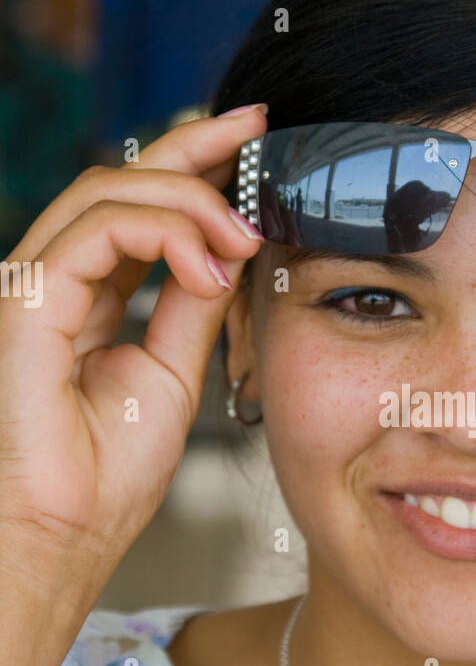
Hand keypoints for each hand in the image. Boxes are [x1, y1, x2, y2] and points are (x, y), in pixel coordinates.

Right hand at [0, 106, 266, 571]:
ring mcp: (33, 285)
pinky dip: (162, 232)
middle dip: (195, 145)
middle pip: (120, 179)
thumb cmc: (107, 474)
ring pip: (107, 191)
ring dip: (190, 199)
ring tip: (245, 232)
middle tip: (259, 129)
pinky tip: (210, 264)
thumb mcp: (173, 372)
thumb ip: (194, 304)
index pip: (141, 208)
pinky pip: (95, 231)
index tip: (259, 139)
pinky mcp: (24, 300)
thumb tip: (233, 244)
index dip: (196, 165)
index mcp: (88, 295)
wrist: (65, 536)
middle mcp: (54, 278)